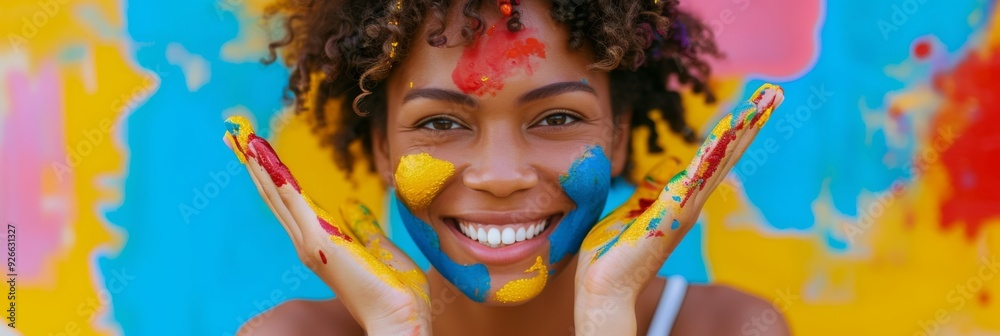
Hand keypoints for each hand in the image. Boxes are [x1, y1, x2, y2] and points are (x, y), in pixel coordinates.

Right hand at [223, 116, 429, 334]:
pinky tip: (263, 156)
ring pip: (278, 194)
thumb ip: (364, 227)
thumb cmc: (395, 292)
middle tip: (239, 137)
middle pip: (276, 197)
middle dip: (258, 167)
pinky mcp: (319, 239)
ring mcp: (310, 241)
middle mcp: (308, 243)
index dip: (276, 178)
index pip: (292, 204)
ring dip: (261, 166)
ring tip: (244, 139)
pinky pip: (293, 199)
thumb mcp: (380, 249)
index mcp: (322, 244)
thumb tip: (353, 206)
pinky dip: (276, 176)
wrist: (399, 318)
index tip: (262, 154)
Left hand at [573, 84, 784, 334]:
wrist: (602, 290)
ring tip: (763, 103)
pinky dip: (713, 151)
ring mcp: (685, 207)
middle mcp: (690, 202)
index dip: (732, 132)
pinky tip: (728, 129)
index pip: (712, 158)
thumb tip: (666, 166)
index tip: (752, 106)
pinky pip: (695, 175)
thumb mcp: (632, 211)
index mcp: (681, 200)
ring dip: (741, 130)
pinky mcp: (671, 212)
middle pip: (726, 155)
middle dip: (750, 123)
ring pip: (719, 160)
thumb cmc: (612, 256)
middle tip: (773, 93)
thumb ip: (649, 191)